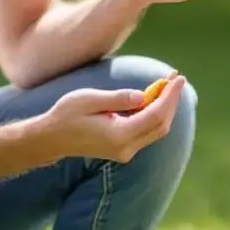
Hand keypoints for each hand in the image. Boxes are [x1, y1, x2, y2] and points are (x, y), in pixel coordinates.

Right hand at [36, 74, 188, 163]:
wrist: (51, 139)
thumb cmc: (66, 115)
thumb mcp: (89, 99)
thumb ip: (118, 99)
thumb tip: (143, 96)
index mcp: (118, 135)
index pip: (155, 115)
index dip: (169, 96)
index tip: (178, 78)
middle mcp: (126, 148)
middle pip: (161, 125)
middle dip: (171, 101)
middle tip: (176, 78)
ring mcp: (125, 151)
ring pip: (157, 130)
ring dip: (165, 107)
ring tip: (168, 84)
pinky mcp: (123, 149)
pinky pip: (147, 131)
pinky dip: (155, 114)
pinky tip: (154, 97)